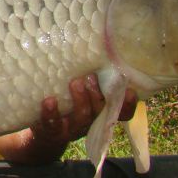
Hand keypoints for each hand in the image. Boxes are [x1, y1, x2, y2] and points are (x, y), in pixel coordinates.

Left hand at [0, 74, 137, 163]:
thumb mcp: (83, 94)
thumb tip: (96, 45)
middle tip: (91, 76)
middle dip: (97, 94)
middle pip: (100, 111)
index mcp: (101, 113)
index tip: (130, 90)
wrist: (46, 132)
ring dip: (79, 99)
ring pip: (81, 117)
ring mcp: (72, 129)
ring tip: (75, 82)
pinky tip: (48, 100)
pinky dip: (51, 113)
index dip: (128, 105)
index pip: (122, 113)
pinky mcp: (53, 132)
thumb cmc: (69, 104)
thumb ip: (93, 79)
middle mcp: (90, 122)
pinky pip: (53, 125)